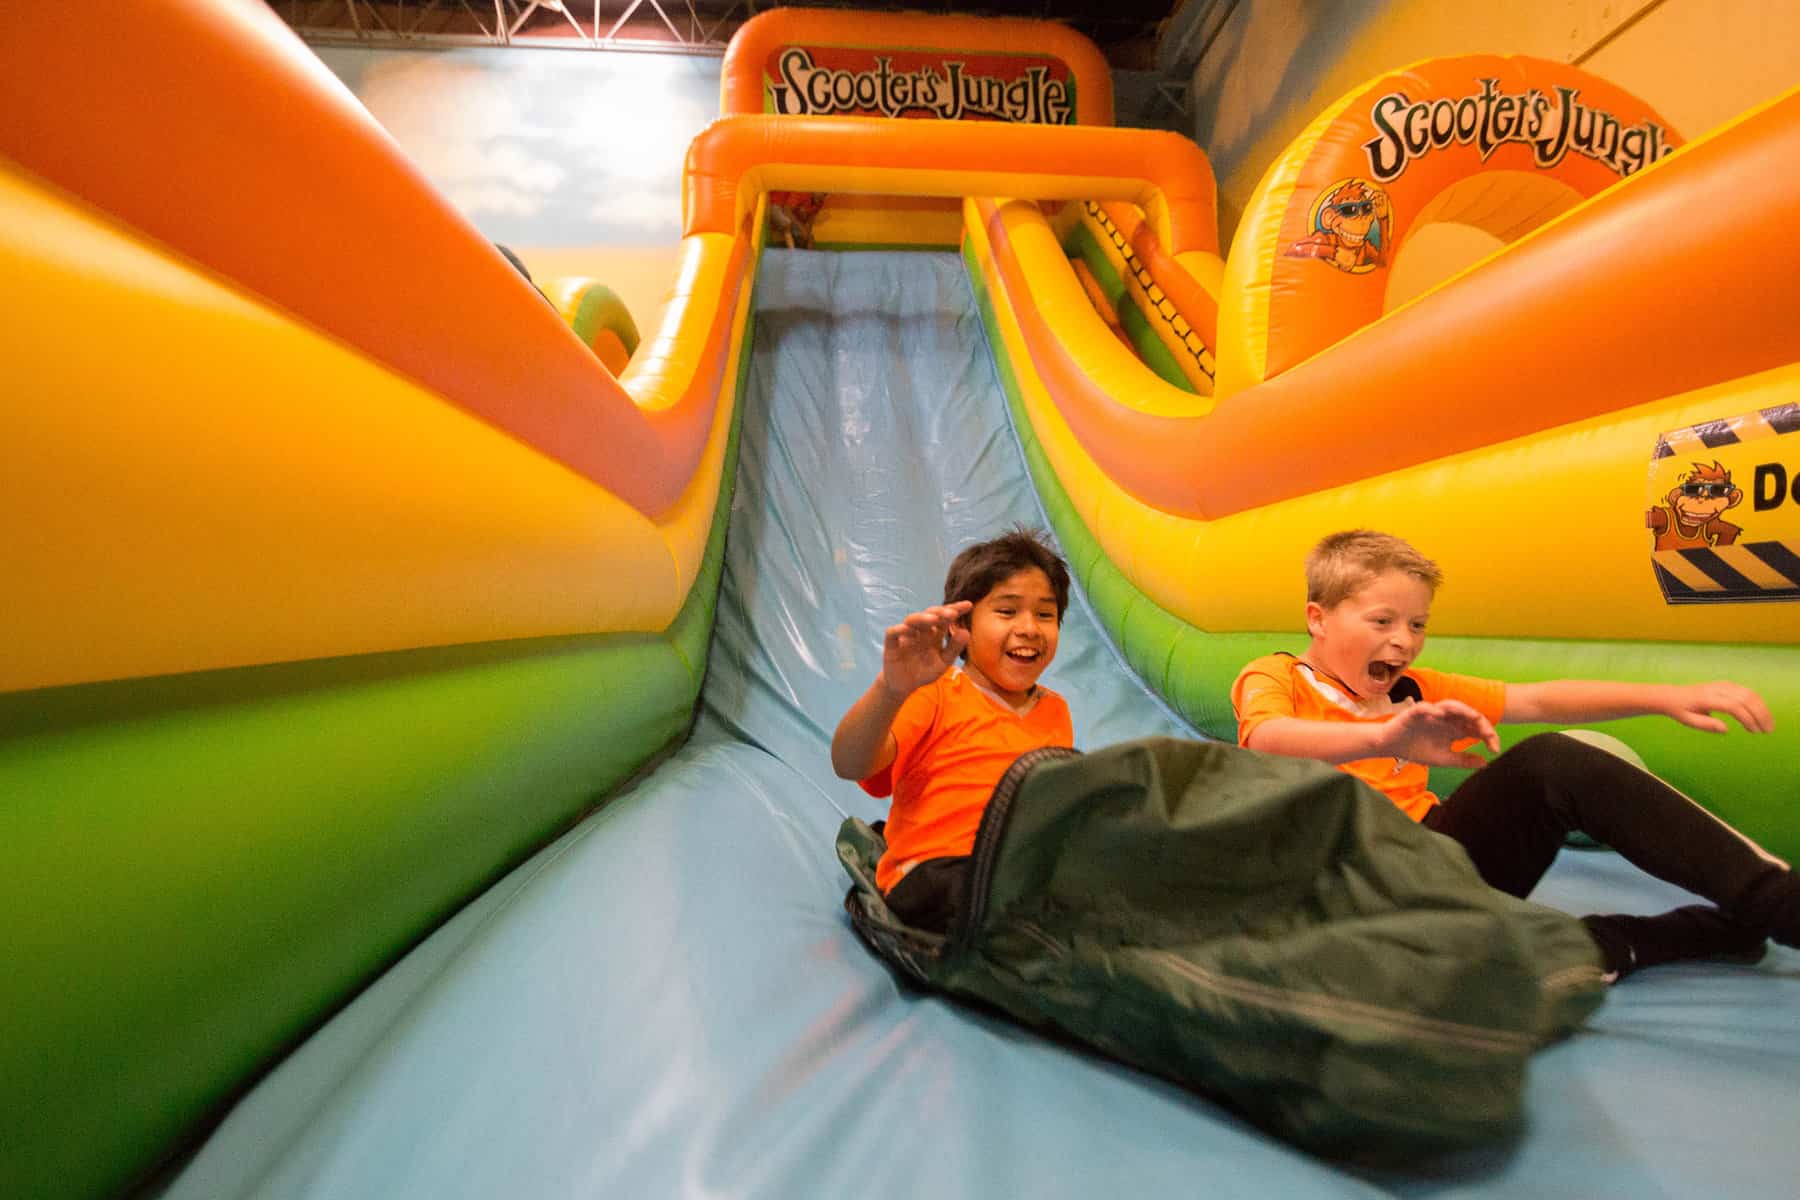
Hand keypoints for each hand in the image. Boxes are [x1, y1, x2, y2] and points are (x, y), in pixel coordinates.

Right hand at [878, 602, 971, 698]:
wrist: (904, 685)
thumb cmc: (924, 671)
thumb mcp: (943, 663)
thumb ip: (954, 648)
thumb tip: (966, 632)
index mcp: (935, 633)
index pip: (945, 618)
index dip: (955, 609)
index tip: (968, 605)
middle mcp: (921, 630)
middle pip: (929, 615)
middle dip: (940, 612)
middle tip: (952, 613)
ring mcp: (906, 635)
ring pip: (912, 620)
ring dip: (922, 618)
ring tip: (933, 619)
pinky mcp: (892, 643)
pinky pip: (893, 632)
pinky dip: (900, 630)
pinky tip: (909, 630)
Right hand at [1379, 700, 1500, 767]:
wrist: (1391, 747)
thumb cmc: (1416, 749)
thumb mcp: (1444, 758)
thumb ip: (1463, 760)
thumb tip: (1485, 762)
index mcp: (1455, 729)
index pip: (1477, 728)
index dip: (1489, 736)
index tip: (1494, 750)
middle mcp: (1447, 719)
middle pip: (1468, 715)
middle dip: (1481, 723)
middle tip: (1489, 735)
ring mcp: (1432, 714)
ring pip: (1451, 706)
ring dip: (1462, 709)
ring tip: (1473, 717)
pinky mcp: (1415, 712)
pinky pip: (1426, 707)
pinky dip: (1433, 709)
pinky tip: (1439, 714)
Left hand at [1662, 681, 1772, 733]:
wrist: (1672, 695)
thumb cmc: (1680, 711)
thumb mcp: (1688, 721)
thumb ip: (1706, 725)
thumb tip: (1726, 729)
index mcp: (1706, 698)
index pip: (1733, 706)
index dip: (1747, 718)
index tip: (1754, 731)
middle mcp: (1717, 689)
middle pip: (1745, 698)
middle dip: (1760, 714)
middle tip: (1767, 731)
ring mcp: (1723, 685)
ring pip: (1749, 693)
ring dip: (1762, 709)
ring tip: (1768, 726)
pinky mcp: (1728, 685)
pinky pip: (1747, 692)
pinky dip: (1758, 703)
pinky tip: (1762, 716)